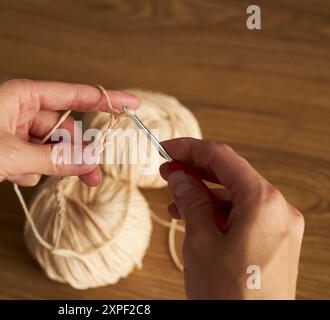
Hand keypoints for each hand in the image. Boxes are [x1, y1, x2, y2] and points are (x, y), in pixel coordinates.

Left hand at [0, 79, 139, 217]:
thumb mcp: (10, 154)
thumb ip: (53, 159)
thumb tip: (88, 161)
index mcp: (20, 95)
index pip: (72, 94)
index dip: (104, 99)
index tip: (131, 104)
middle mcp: (16, 111)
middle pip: (63, 128)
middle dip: (80, 149)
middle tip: (97, 170)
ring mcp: (9, 134)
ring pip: (48, 148)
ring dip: (58, 164)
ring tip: (73, 180)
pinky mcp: (1, 155)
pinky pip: (31, 161)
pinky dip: (33, 172)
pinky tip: (19, 179)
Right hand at [159, 138, 304, 298]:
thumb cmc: (230, 296)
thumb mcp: (200, 241)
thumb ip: (191, 201)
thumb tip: (179, 177)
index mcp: (264, 202)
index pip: (222, 158)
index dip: (190, 149)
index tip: (166, 148)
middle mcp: (279, 210)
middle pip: (232, 176)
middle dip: (196, 171)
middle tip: (166, 171)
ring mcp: (280, 228)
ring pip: (237, 198)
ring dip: (205, 195)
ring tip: (174, 200)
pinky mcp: (276, 244)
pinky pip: (244, 217)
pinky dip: (218, 214)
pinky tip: (195, 219)